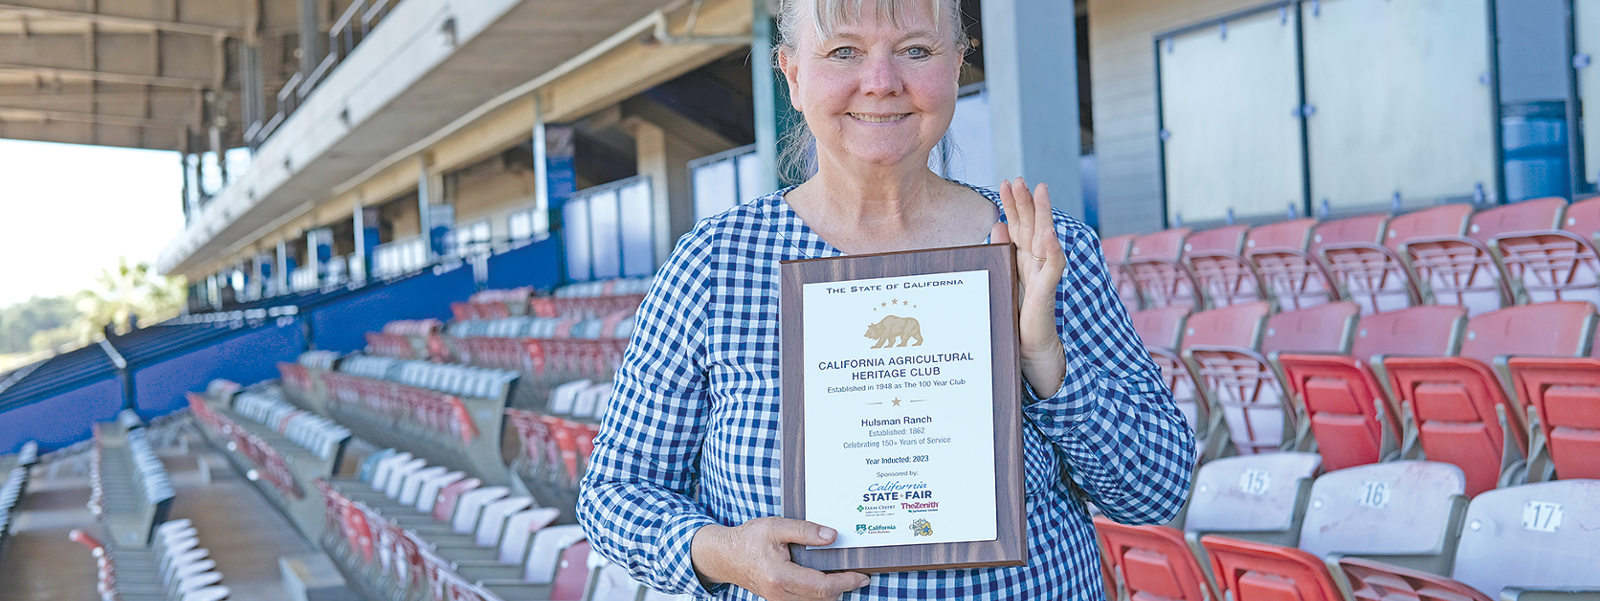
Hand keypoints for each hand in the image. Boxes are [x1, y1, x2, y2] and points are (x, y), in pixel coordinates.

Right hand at [691, 517, 869, 600]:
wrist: (724, 556)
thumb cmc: (748, 540)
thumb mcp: (776, 527)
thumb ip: (804, 531)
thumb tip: (832, 537)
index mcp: (781, 577)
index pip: (823, 587)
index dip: (846, 582)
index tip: (862, 576)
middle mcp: (781, 594)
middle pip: (823, 599)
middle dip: (843, 587)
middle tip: (857, 572)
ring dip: (832, 591)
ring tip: (844, 574)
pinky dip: (820, 593)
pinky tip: (826, 578)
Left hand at [991, 177, 1068, 396]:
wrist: (1031, 353)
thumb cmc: (1017, 320)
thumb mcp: (1004, 280)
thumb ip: (1002, 253)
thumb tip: (996, 225)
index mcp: (1023, 261)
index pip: (1019, 227)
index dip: (1014, 205)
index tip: (1006, 183)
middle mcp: (1036, 265)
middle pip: (1032, 227)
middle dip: (1026, 202)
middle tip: (1019, 178)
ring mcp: (1043, 277)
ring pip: (1044, 239)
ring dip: (1042, 214)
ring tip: (1040, 190)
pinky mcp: (1046, 293)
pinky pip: (1052, 269)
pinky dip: (1052, 250)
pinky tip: (1049, 233)